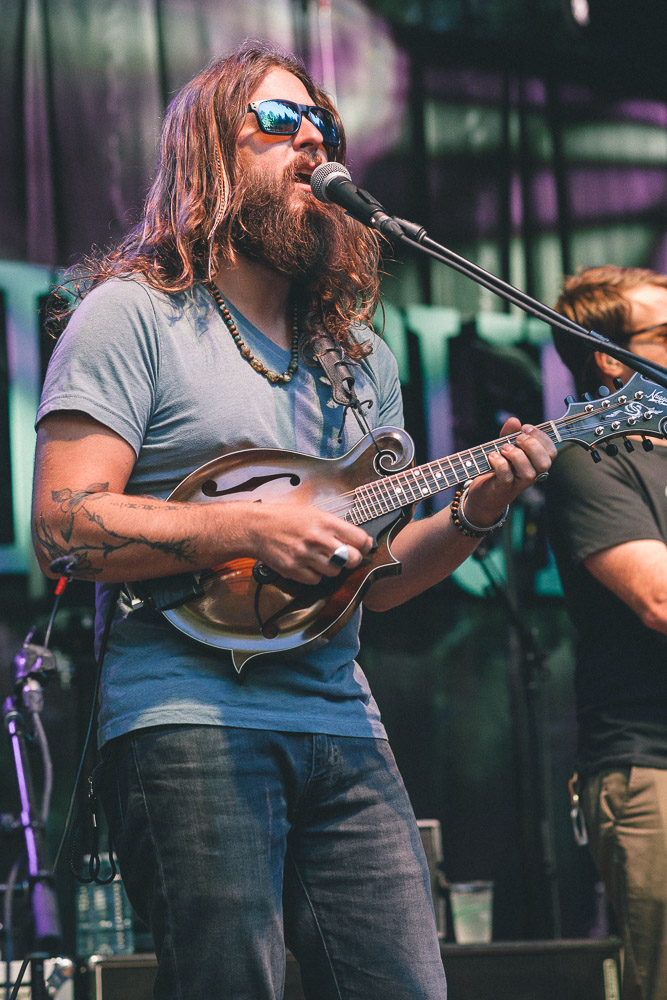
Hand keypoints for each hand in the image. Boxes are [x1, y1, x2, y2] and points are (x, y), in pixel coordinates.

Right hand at [249, 502, 372, 584]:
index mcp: (325, 522)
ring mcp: (306, 556)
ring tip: (322, 559)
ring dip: (332, 568)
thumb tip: (358, 539)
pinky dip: (315, 575)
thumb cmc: (285, 518)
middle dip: (352, 559)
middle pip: (352, 559)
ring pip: (335, 572)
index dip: (364, 545)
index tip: (363, 546)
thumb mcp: (313, 513)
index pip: (359, 539)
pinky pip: (316, 580)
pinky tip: (308, 565)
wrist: (256, 527)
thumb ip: (334, 526)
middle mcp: (318, 539)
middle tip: (346, 557)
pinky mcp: (294, 569)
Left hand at [463, 418, 555, 526]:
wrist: (483, 494)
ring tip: (503, 448)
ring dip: (516, 455)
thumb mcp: (504, 447)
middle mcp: (531, 475)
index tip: (525, 428)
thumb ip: (509, 434)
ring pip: (528, 472)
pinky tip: (492, 456)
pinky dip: (499, 463)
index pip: (551, 451)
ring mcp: (518, 484)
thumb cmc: (497, 469)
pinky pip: (506, 476)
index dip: (541, 437)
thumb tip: (515, 421)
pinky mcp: (502, 488)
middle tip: (517, 439)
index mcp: (535, 463)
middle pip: (545, 463)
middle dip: (532, 446)